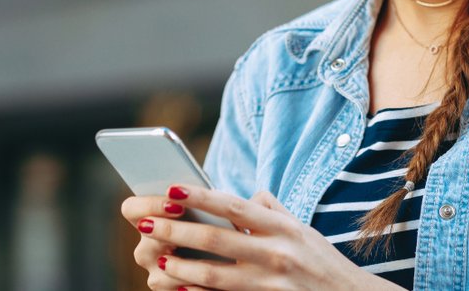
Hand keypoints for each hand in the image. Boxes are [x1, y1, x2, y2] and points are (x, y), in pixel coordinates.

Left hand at [124, 183, 405, 290]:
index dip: (199, 196)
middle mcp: (275, 253)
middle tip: (146, 223)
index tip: (170, 188)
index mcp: (281, 227)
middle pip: (215, 239)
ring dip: (180, 267)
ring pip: (214, 275)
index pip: (232, 205)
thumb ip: (272, 211)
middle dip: (176, 230)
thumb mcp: (302, 229)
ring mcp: (271, 283)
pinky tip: (176, 290)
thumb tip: (246, 195)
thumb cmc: (322, 262)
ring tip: (155, 259)